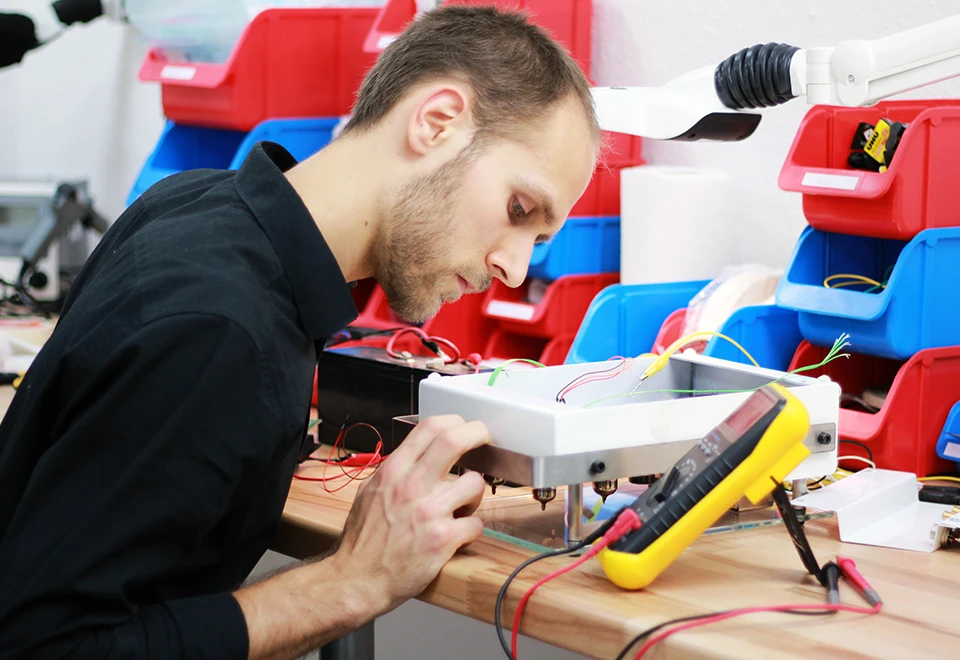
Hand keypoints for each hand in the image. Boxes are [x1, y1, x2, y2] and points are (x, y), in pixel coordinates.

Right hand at [330, 415, 489, 614]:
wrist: (357, 579)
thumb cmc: (363, 540)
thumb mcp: (370, 491)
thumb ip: (395, 470)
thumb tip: (417, 454)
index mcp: (393, 471)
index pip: (430, 428)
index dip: (455, 422)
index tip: (465, 427)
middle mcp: (411, 486)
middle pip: (455, 441)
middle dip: (478, 434)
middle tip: (485, 440)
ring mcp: (428, 512)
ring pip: (475, 483)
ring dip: (474, 495)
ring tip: (462, 506)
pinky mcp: (442, 539)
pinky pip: (476, 523)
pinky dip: (471, 529)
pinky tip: (458, 534)